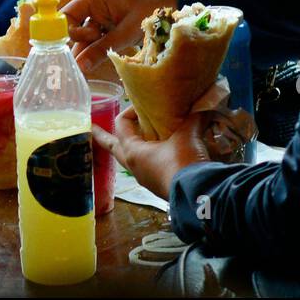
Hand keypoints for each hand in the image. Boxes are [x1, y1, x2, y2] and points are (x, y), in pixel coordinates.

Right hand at [64, 0, 176, 72]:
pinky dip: (98, 50)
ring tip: (88, 68)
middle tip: (85, 62)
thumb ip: (101, 49)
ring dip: (89, 50)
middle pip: (75, 27)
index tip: (74, 48)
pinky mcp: (111, 25)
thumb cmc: (153, 10)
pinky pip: (98, 39)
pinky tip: (97, 63)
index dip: (66, 31)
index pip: (68, 14)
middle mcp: (96, 5)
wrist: (176, 7)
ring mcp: (104, 16)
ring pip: (87, 36)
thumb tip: (79, 66)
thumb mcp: (126, 32)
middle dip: (79, 45)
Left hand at [92, 106, 215, 198]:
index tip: (140, 104)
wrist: (197, 195)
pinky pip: (147, 168)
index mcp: (133, 152)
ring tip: (132, 140)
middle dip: (104, 138)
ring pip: (131, 159)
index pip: (121, 125)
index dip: (129, 111)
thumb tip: (206, 105)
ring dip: (130, 148)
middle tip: (93, 129)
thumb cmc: (183, 162)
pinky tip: (160, 154)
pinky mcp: (158, 186)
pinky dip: (149, 158)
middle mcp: (135, 166)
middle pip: (114, 148)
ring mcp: (146, 179)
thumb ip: (193, 117)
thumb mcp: (188, 134)